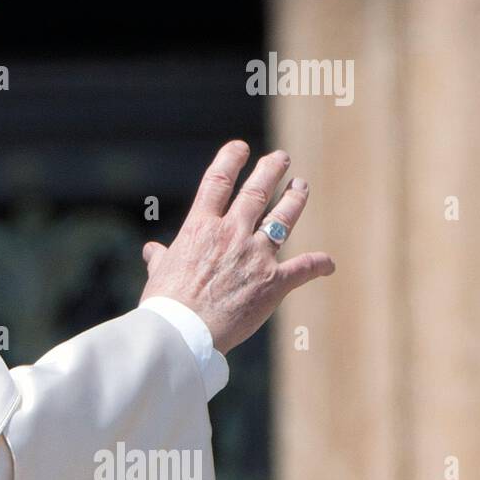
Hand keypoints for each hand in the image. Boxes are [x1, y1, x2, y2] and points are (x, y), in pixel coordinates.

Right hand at [139, 140, 335, 354]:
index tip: (240, 147)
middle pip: (256, 192)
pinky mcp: (274, 282)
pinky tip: (328, 264)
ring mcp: (255, 256)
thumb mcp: (159, 275)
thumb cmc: (165, 305)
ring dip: (295, 199)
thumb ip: (160, 259)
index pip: (217, 182)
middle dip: (271, 170)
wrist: (184, 332)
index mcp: (200, 228)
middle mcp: (231, 234)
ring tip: (301, 185)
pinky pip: (304, 268)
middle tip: (281, 159)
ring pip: (282, 219)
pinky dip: (318, 265)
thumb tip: (151, 251)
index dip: (230, 160)